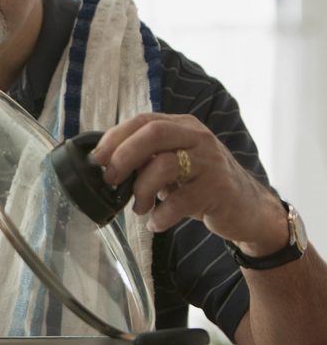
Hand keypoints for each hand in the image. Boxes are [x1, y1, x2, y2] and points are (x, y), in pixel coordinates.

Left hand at [92, 113, 286, 251]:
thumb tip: (106, 166)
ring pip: (165, 165)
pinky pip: (180, 201)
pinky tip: (156, 223)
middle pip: (154, 133)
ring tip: (140, 207)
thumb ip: (146, 159)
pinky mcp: (219, 189)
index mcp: (182, 126)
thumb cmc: (200, 184)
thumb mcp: (173, 164)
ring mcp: (211, 161)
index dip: (116, 137)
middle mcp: (198, 138)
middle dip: (124, 156)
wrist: (247, 208)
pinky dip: (161, 216)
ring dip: (142, 190)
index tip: (98, 158)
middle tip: (111, 180)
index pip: (143, 121)